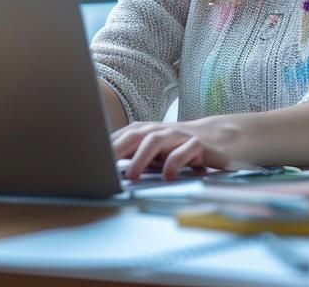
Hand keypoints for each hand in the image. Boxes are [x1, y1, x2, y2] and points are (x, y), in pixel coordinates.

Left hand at [111, 118, 238, 181]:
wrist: (220, 137)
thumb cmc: (180, 147)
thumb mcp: (155, 152)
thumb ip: (134, 156)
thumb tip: (105, 171)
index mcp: (146, 131)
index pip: (121, 137)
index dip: (104, 147)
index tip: (88, 160)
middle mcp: (160, 130)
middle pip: (134, 135)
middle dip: (117, 149)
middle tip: (103, 166)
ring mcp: (179, 136)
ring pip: (156, 141)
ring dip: (141, 158)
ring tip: (132, 176)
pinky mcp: (198, 145)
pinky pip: (184, 152)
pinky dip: (174, 163)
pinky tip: (167, 177)